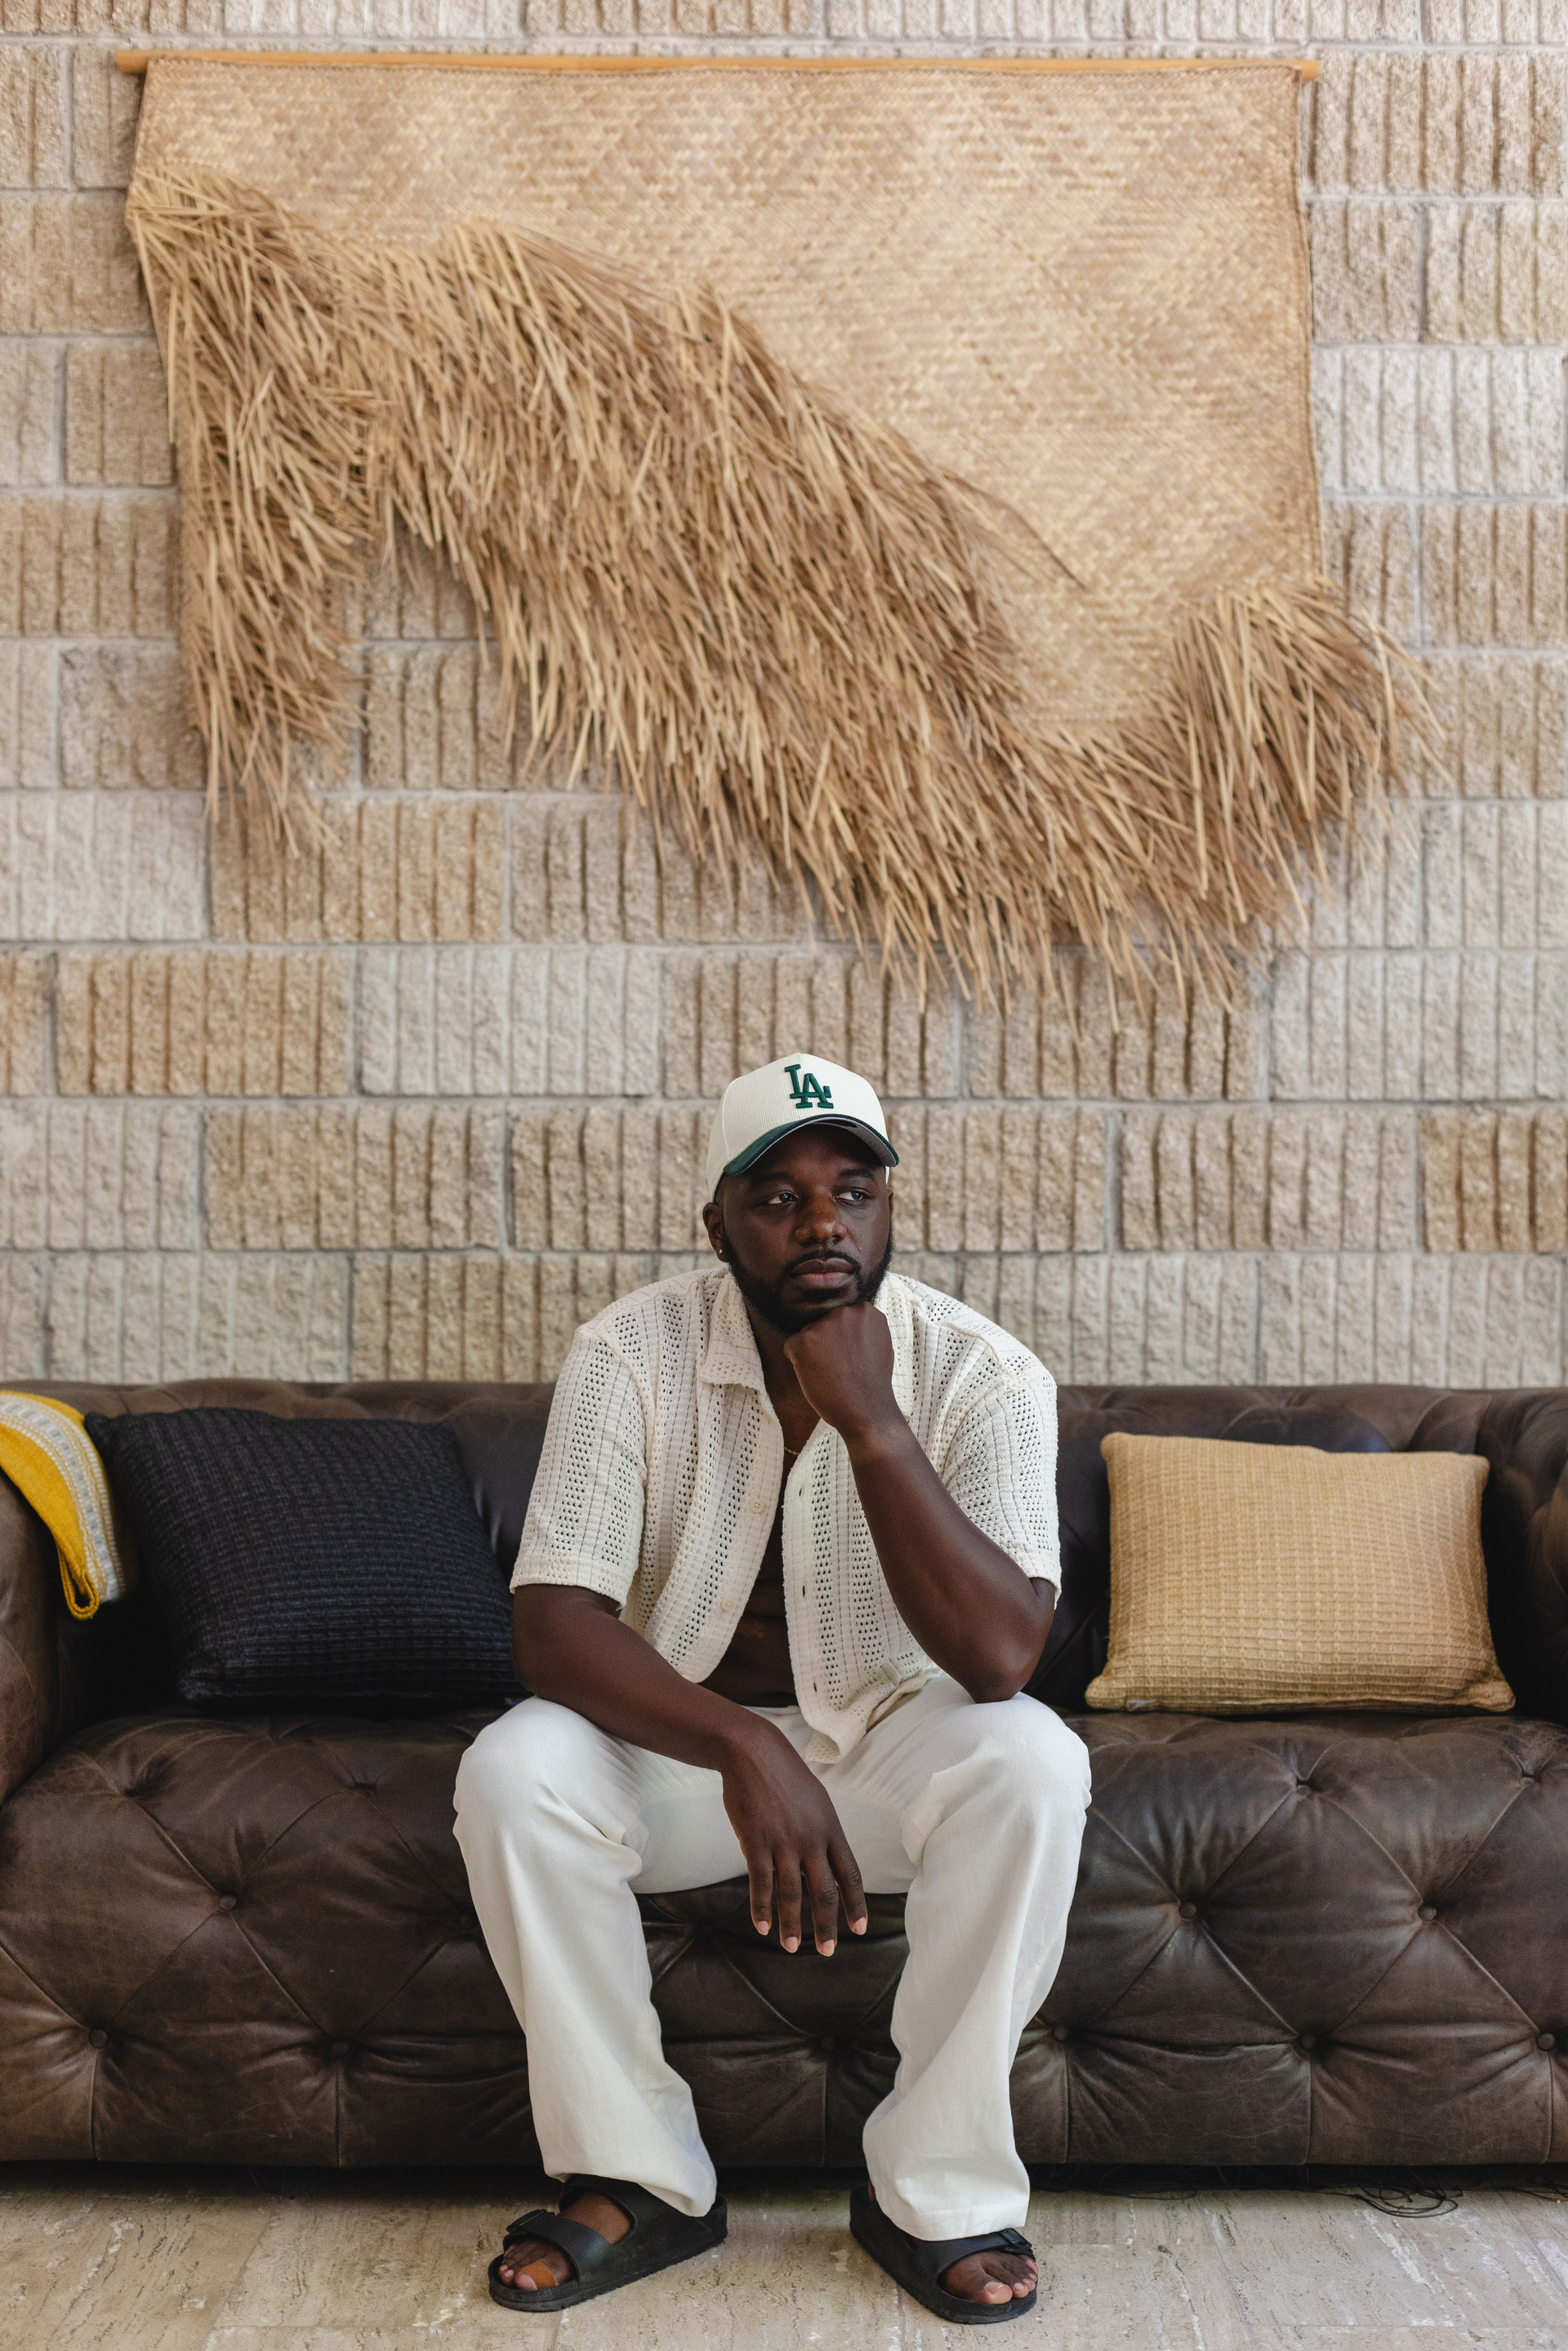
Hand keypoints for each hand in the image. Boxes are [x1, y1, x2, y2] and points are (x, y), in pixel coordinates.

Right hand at [721, 1721, 867, 1954]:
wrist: (754, 1752)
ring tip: (793, 1947)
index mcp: (830, 1829)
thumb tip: (825, 1865)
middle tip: (828, 1951)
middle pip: (825, 1891)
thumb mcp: (816, 1802)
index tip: (859, 1929)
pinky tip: (762, 1926)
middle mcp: (812, 1839)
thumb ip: (822, 1834)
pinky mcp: (757, 1842)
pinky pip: (761, 1883)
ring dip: (793, 1925)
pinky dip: (762, 1909)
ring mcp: (784, 1841)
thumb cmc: (785, 1777)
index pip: (850, 1874)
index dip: (855, 1905)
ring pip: (792, 1894)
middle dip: (827, 1925)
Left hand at [782, 1302, 900, 1445]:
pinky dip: (798, 1362)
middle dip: (827, 1342)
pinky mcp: (804, 1341)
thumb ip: (863, 1328)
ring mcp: (824, 1325)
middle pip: (823, 1323)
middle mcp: (844, 1312)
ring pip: (808, 1335)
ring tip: (832, 1373)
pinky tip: (817, 1376)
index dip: (843, 1340)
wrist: (867, 1410)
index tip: (852, 1356)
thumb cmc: (872, 1383)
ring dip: (813, 1353)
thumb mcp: (879, 1344)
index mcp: (865, 1311)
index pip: (842, 1317)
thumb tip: (850, 1320)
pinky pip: (791, 1346)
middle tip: (842, 1367)